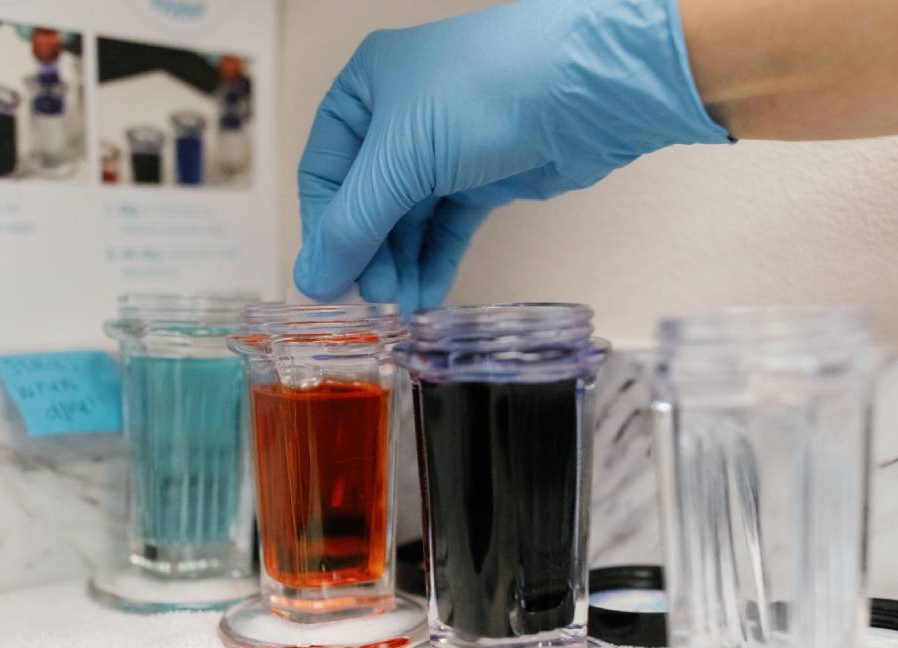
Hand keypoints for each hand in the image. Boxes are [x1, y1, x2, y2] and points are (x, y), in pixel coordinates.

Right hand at [294, 0, 728, 311]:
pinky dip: (435, 262)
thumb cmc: (484, 95)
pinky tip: (425, 297)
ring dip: (401, 267)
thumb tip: (311, 282)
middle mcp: (400, 118)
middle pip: (367, 202)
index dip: (325, 230)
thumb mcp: (401, 159)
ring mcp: (445, 150)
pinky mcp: (484, 178)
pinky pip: (446, 228)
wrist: (586, 88)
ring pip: (408, 221)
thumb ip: (353, 225)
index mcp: (366, 91)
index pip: (325, 173)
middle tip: (374, 302)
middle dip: (369, 256)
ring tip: (400, 310)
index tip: (329, 283)